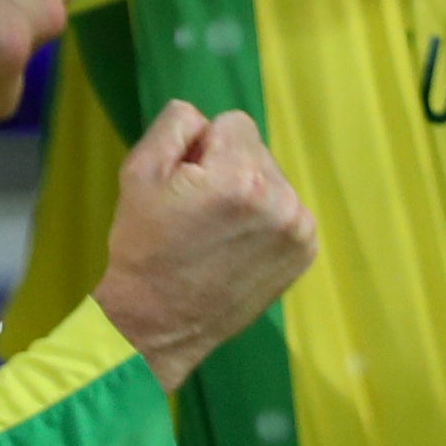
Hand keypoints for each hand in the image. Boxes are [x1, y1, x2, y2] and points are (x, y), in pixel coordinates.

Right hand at [99, 101, 318, 388]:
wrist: (157, 324)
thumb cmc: (144, 246)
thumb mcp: (139, 169)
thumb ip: (177, 123)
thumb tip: (208, 121)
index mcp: (241, 177)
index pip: (233, 122)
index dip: (202, 149)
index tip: (186, 185)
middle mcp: (280, 200)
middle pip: (255, 150)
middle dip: (228, 169)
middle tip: (199, 213)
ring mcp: (299, 229)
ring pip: (271, 179)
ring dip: (248, 194)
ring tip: (217, 233)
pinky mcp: (306, 251)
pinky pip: (285, 208)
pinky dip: (264, 220)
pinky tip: (237, 247)